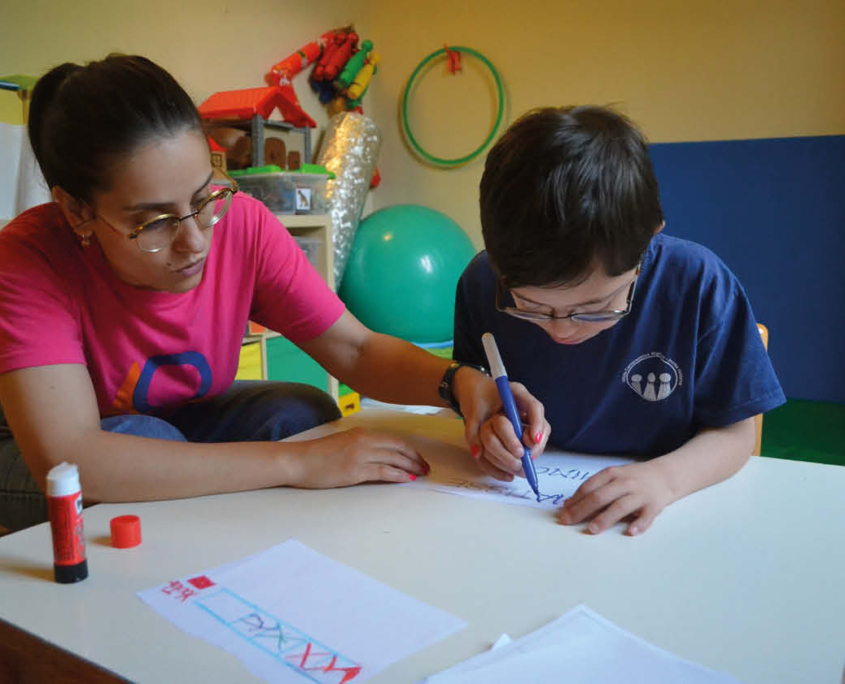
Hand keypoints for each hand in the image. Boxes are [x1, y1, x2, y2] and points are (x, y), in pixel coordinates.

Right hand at [287, 427, 428, 488]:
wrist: (299, 461)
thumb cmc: (317, 455)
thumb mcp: (343, 443)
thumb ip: (361, 446)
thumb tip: (379, 456)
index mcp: (361, 433)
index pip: (394, 440)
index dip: (409, 450)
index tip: (419, 458)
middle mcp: (364, 441)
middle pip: (398, 448)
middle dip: (415, 458)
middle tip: (426, 468)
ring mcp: (360, 455)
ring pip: (394, 460)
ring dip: (411, 468)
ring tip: (421, 474)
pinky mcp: (356, 471)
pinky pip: (384, 472)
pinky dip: (399, 476)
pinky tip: (408, 479)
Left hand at [454, 369, 550, 480]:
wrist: (474, 391)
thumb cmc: (475, 397)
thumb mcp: (472, 412)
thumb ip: (473, 431)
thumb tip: (477, 454)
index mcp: (516, 393)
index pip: (534, 407)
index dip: (537, 425)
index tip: (532, 441)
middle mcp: (524, 406)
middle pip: (539, 426)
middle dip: (532, 446)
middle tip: (523, 458)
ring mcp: (526, 419)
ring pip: (535, 438)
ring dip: (526, 455)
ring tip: (515, 468)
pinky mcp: (523, 431)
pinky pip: (528, 445)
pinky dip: (521, 458)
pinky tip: (508, 474)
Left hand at [557, 460, 674, 534]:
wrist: (666, 474)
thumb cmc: (633, 478)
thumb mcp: (613, 477)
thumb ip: (593, 489)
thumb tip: (568, 504)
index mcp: (611, 474)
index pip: (589, 487)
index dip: (575, 500)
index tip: (563, 512)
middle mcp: (624, 482)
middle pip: (600, 496)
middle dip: (582, 510)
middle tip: (568, 521)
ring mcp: (640, 493)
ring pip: (620, 506)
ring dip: (605, 518)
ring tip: (592, 529)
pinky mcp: (654, 504)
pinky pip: (647, 515)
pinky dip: (640, 524)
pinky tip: (631, 532)